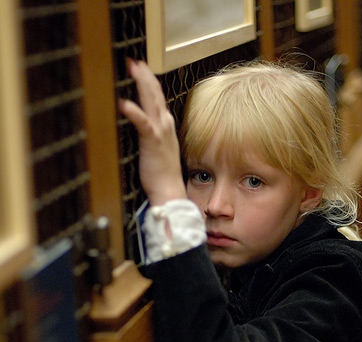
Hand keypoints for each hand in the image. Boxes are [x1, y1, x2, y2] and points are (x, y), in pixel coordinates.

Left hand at [118, 60, 186, 205]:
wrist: (169, 190)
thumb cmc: (162, 176)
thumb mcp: (157, 151)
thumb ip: (151, 137)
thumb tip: (142, 130)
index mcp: (166, 127)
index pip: (157, 99)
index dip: (149, 82)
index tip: (140, 69)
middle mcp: (165, 125)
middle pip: (155, 94)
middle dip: (145, 75)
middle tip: (135, 61)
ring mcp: (160, 131)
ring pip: (150, 101)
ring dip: (142, 83)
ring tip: (133, 68)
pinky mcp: (152, 141)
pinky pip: (142, 122)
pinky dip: (133, 111)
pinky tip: (123, 103)